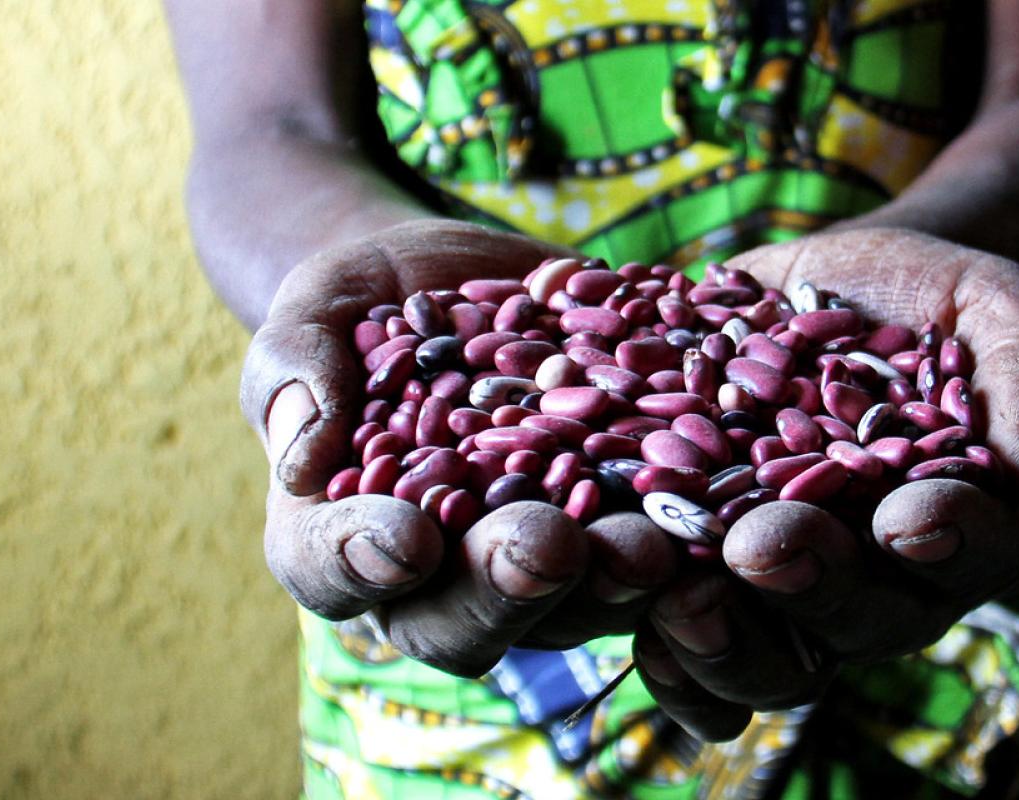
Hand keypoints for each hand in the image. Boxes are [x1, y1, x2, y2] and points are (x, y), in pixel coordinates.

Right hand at [242, 220, 678, 675]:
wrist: (457, 285)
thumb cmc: (362, 305)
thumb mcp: (319, 308)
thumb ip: (295, 365)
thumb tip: (299, 452)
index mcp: (337, 535)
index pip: (330, 567)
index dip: (362, 562)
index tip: (404, 539)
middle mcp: (434, 581)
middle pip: (461, 617)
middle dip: (508, 583)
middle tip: (548, 546)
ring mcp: (532, 571)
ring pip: (569, 609)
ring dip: (611, 583)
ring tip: (649, 541)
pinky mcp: (614, 538)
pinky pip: (652, 563)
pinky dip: (687, 546)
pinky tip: (722, 514)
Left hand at [630, 228, 1018, 740]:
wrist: (845, 293)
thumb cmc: (943, 302)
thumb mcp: (998, 307)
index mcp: (978, 528)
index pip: (983, 552)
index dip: (951, 541)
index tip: (909, 518)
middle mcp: (890, 582)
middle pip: (863, 617)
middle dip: (814, 584)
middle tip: (764, 548)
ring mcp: (799, 587)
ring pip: (773, 653)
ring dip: (724, 635)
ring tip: (679, 597)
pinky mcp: (714, 564)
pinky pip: (690, 631)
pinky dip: (657, 632)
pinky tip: (622, 605)